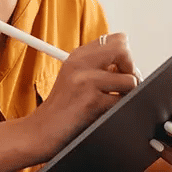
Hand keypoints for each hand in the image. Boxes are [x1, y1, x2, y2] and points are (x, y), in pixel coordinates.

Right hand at [31, 33, 138, 157]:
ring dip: (128, 93)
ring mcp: (85, 80)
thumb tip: (130, 67)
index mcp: (78, 55)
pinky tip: (106, 112)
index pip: (117, 40)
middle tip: (124, 85)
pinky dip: (121, 109)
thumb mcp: (74, 79)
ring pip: (129, 79)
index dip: (125, 56)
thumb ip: (98, 68)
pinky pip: (122, 101)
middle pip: (123, 50)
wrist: (39, 131)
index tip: (120, 70)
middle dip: (131, 69)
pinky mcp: (90, 100)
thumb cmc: (60, 109)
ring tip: (114, 101)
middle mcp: (80, 63)